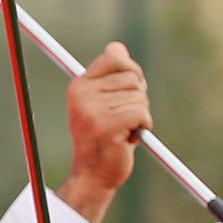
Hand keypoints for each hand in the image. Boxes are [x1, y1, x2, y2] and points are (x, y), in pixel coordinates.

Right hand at [59, 41, 151, 222]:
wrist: (93, 176)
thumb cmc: (102, 139)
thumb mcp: (102, 102)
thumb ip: (110, 75)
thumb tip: (117, 46)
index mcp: (78, 86)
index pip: (115, 57)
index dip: (131, 72)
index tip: (129, 91)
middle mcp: (81, 95)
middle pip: (132, 76)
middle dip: (138, 97)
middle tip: (125, 119)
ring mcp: (92, 110)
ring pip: (139, 96)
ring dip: (140, 115)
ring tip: (124, 131)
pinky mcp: (106, 125)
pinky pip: (141, 113)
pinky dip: (144, 126)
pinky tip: (130, 138)